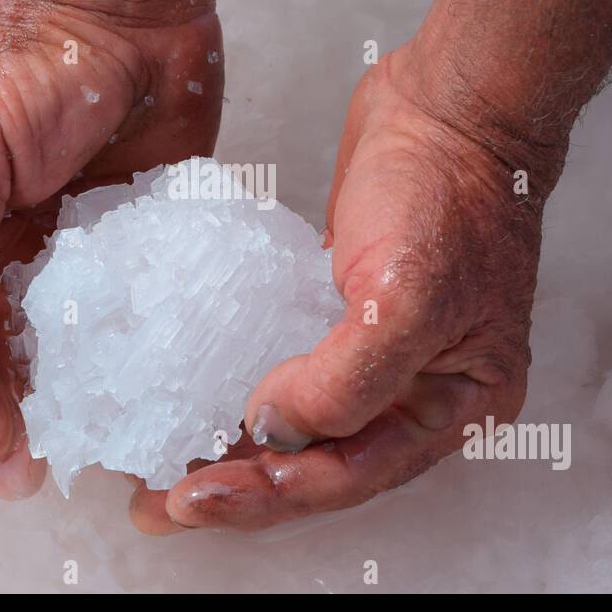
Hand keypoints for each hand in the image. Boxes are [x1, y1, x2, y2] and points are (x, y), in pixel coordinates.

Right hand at [0, 0, 222, 497]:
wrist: (127, 0)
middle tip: (41, 476)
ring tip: (108, 452)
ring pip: (73, 350)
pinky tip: (164, 396)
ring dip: (80, 402)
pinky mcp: (145, 243)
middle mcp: (11, 255)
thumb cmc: (30, 61)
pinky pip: (141, 314)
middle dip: (15, 421)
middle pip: (4, 362)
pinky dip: (144, 357)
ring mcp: (81, 254)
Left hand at [131, 40, 553, 531]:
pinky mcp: (337, 315)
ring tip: (161, 471)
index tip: (191, 499)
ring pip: (298, 427)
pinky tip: (193, 399)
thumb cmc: (452, 193)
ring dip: (233, 451)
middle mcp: (415, 393)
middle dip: (240, 489)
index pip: (349, 475)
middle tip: (159, 504)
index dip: (269, 496)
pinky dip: (239, 392)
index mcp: (451, 407)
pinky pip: (284, 371)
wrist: (448, 106)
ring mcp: (376, 355)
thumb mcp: (408, 296)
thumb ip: (348, 380)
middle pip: (317, 465)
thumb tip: (275, 431)